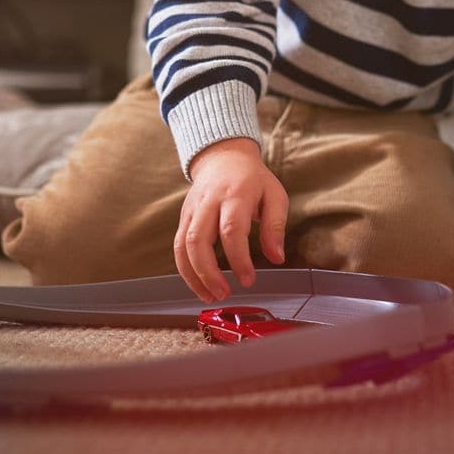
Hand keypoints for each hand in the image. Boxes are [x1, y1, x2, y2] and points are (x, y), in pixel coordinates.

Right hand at [176, 138, 287, 302]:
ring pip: (182, 245)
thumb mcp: (274, 195)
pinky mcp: (183, 217)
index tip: (248, 279)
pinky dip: (185, 270)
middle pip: (198, 239)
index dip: (238, 259)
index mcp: (235, 194)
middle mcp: (209, 201)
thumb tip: (277, 257)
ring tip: (210, 296)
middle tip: (224, 294)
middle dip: (208, 272)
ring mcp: (193, 209)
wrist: (224, 157)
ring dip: (193, 276)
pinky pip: (177, 246)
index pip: (231, 229)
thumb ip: (276, 226)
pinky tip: (199, 285)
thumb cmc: (252, 179)